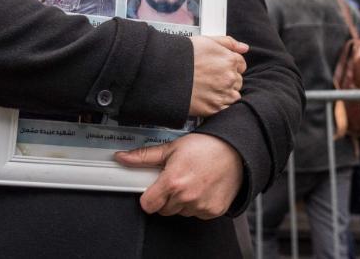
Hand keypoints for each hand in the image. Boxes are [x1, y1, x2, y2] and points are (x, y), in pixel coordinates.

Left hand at [115, 133, 243, 218]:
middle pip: (163, 210)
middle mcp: (186, 197)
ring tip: (192, 181)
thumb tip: (123, 158)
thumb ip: (145, 156)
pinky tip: (203, 188)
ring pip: (180, 212)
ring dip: (182, 201)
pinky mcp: (213, 211)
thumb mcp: (172, 147)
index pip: (147, 205)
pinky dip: (198, 204)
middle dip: (166, 197)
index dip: (148, 196)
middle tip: (177, 180)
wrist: (236, 150)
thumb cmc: (206, 146)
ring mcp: (200, 206)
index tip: (154, 189)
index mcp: (172, 182)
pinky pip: (197, 213)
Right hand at [188, 35, 247, 116]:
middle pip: (238, 81)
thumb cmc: (183, 56)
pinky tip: (207, 98)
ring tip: (208, 89)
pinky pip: (226, 108)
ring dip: (225, 93)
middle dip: (228, 80)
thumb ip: (228, 43)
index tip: (221, 68)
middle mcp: (229, 77)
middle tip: (211, 78)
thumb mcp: (207, 41)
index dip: (230, 66)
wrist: (165, 74)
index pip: (241, 65)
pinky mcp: (214, 107)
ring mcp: (223, 93)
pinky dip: (219, 105)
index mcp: (229, 60)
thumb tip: (244, 48)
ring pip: (234, 95)